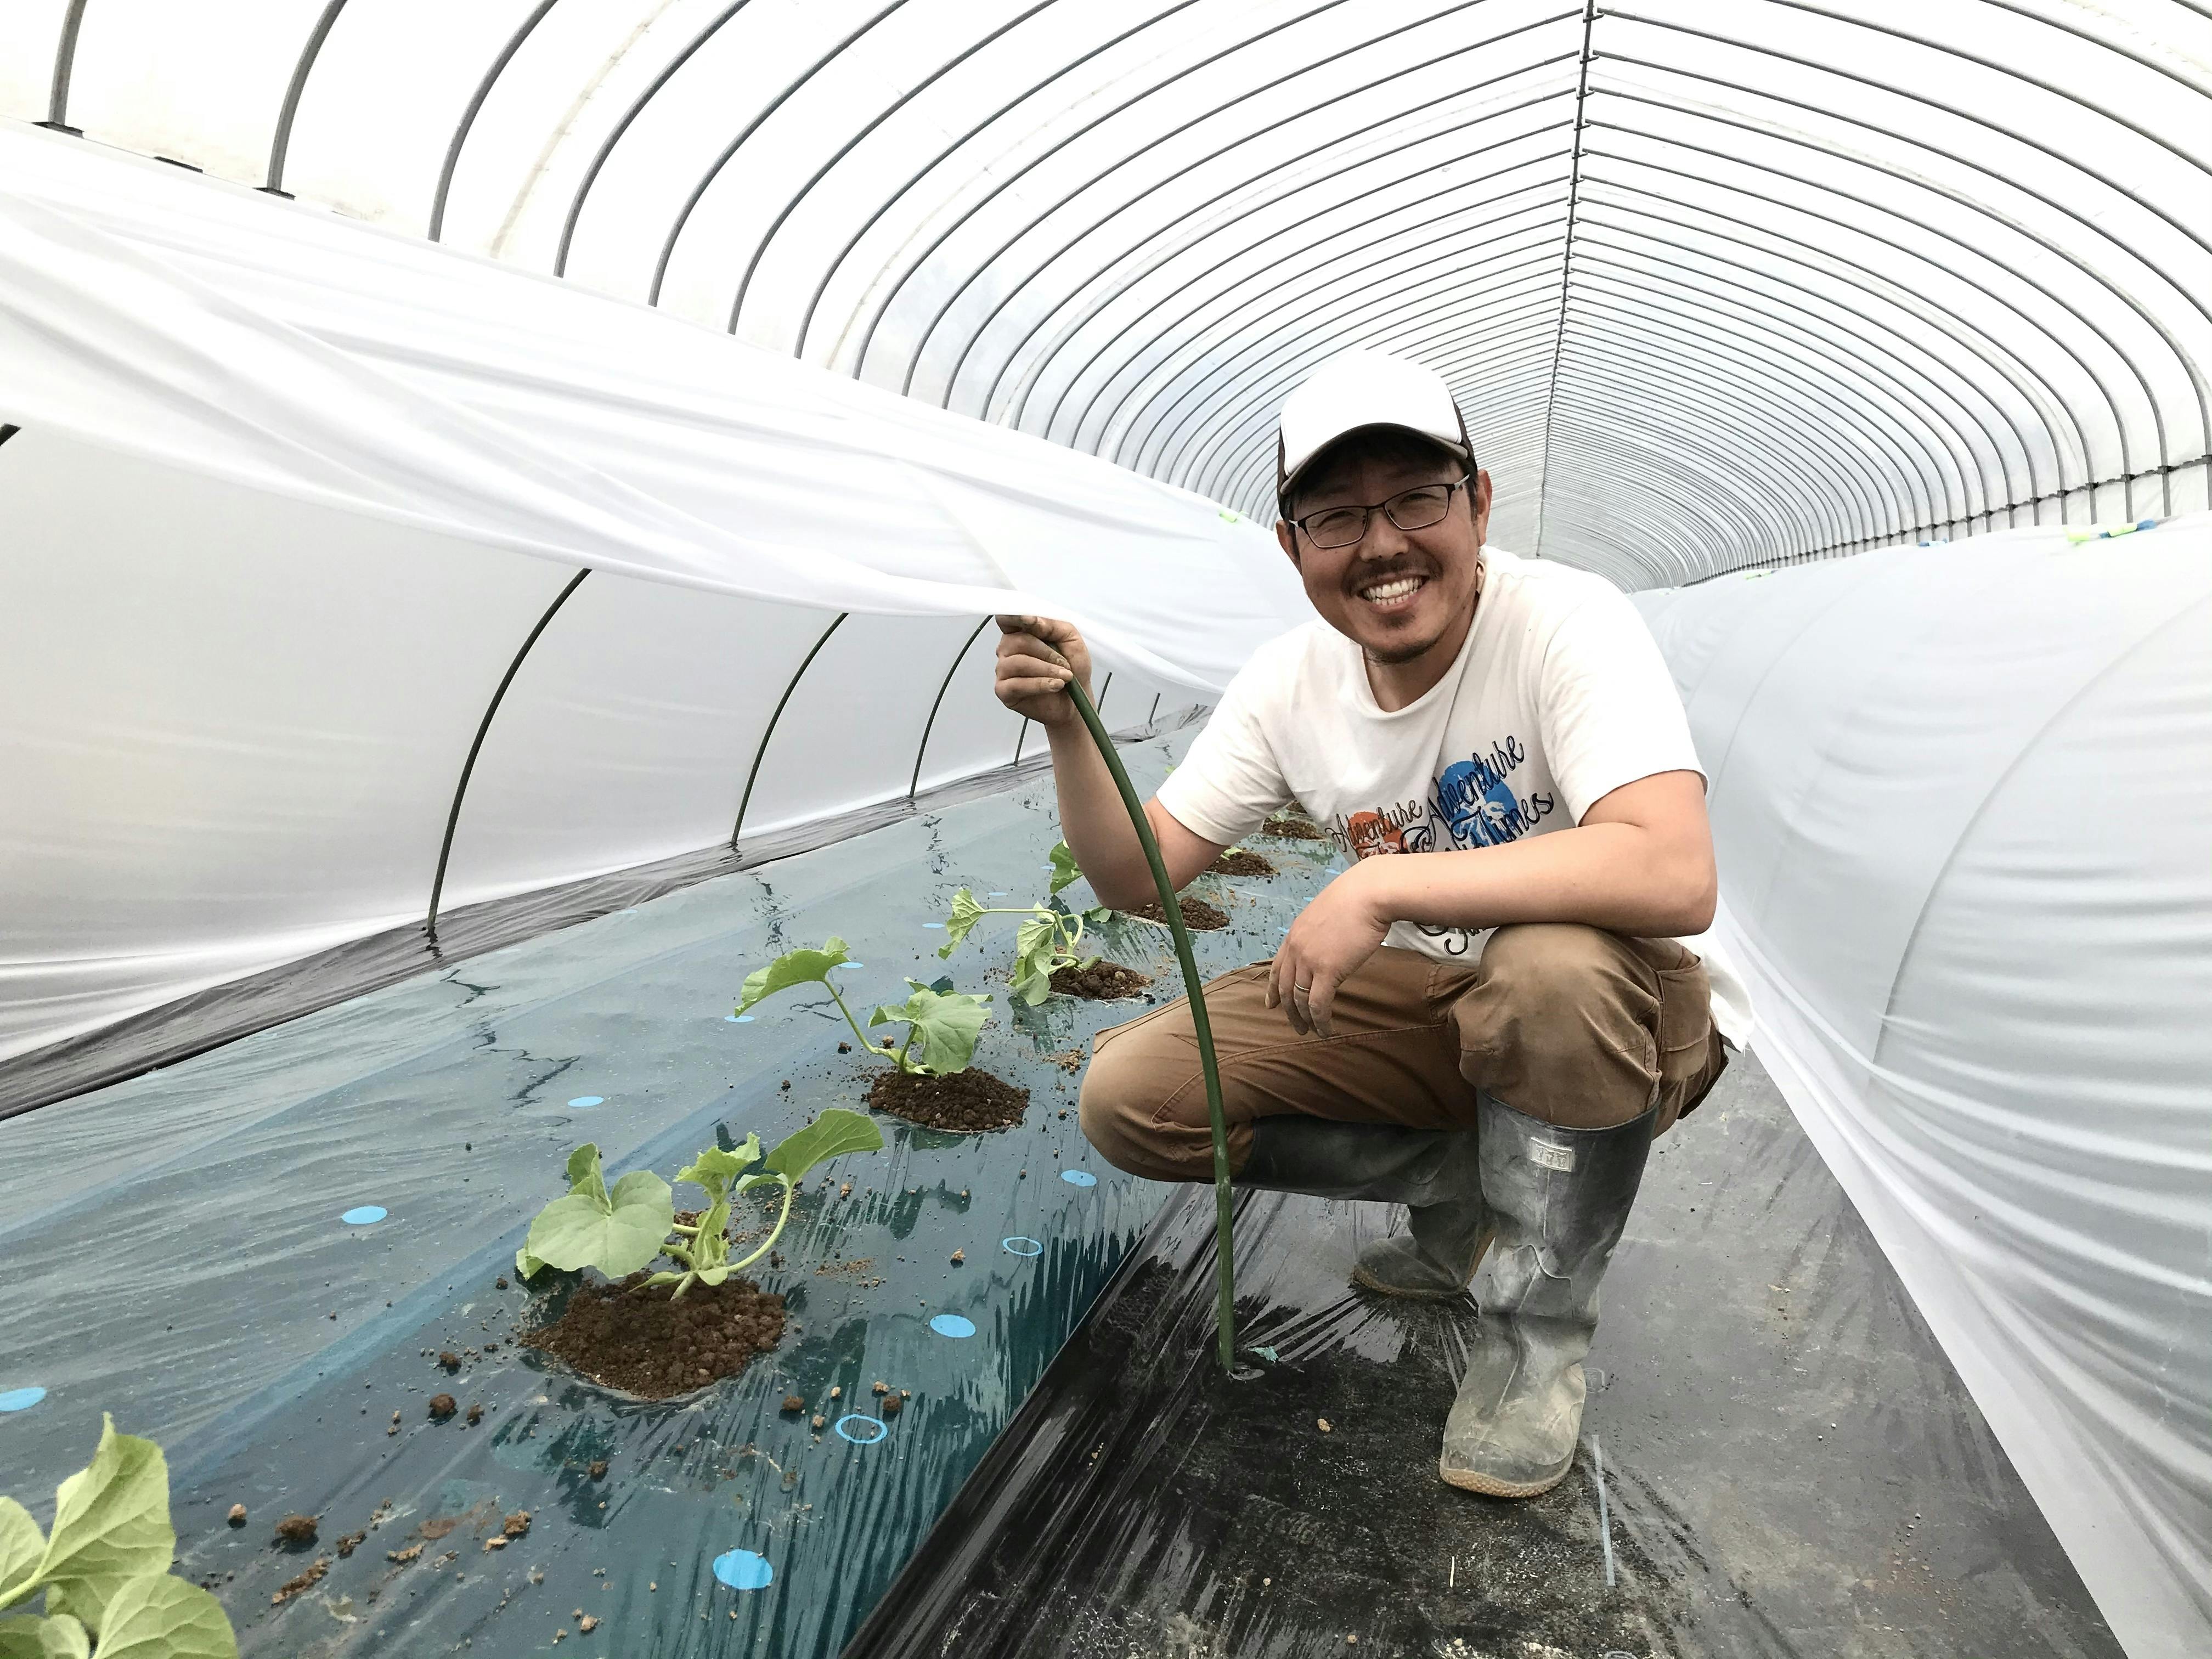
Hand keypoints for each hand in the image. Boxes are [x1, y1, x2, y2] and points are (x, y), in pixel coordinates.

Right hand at [993, 615, 1091, 727]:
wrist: (1075, 701)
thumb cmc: (1072, 669)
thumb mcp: (1071, 639)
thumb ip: (1052, 625)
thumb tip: (1032, 620)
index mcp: (1020, 633)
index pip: (1007, 619)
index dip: (1015, 618)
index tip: (1031, 621)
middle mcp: (1008, 650)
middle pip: (1017, 641)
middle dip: (1046, 652)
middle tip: (1064, 664)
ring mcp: (1003, 670)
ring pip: (1018, 663)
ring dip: (1046, 669)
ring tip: (1064, 677)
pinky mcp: (1004, 691)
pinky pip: (1017, 684)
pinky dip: (1040, 684)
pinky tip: (1055, 686)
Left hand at [1268, 861, 1392, 1037]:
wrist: (1369, 894)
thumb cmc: (1357, 899)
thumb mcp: (1327, 914)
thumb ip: (1320, 933)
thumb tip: (1328, 945)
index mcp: (1294, 934)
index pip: (1276, 967)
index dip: (1272, 989)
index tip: (1270, 1004)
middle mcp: (1296, 948)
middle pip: (1285, 988)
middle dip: (1288, 1011)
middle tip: (1297, 1027)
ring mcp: (1309, 960)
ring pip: (1300, 1000)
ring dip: (1305, 1020)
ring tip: (1312, 1032)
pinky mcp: (1327, 971)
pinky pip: (1318, 1004)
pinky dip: (1321, 1021)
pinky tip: (1326, 1030)